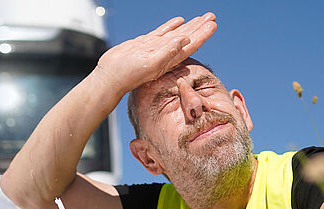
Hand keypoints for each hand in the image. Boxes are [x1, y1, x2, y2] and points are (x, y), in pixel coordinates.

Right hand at [95, 13, 216, 94]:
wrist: (110, 77)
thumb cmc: (128, 75)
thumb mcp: (151, 63)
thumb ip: (167, 52)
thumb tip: (184, 40)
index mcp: (169, 59)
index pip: (191, 44)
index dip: (202, 34)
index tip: (213, 24)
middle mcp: (165, 54)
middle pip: (188, 37)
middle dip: (200, 27)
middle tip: (212, 16)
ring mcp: (156, 48)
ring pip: (177, 33)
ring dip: (190, 25)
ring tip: (201, 17)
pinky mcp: (145, 44)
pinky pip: (163, 32)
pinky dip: (172, 26)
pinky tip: (179, 20)